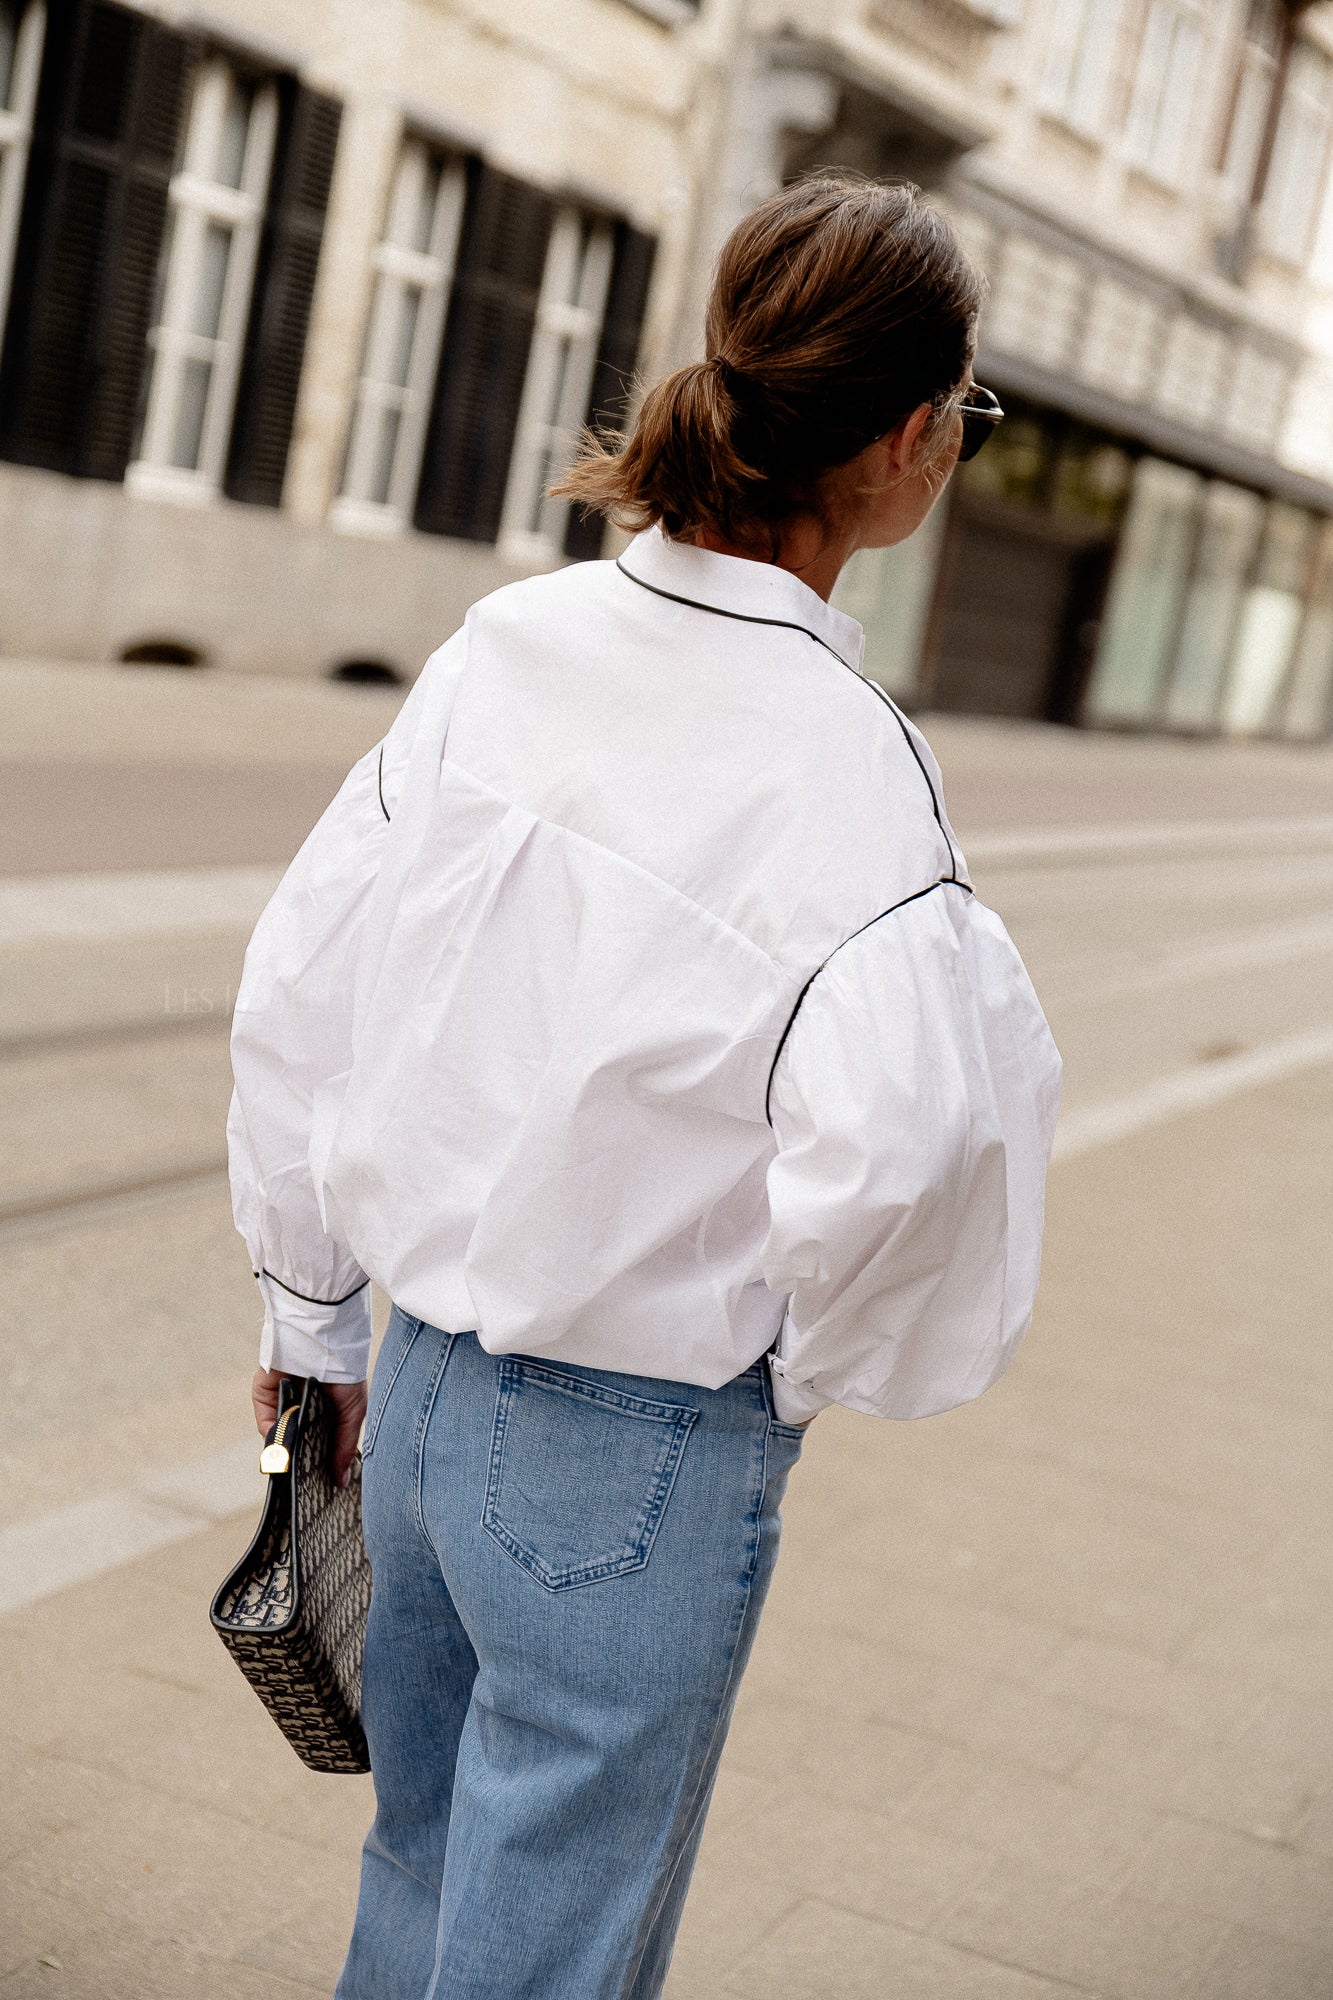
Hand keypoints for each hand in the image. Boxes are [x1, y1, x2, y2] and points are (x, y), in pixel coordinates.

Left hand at [252, 1367, 368, 1488]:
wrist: (324, 1341)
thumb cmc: (346, 1373)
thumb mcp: (353, 1412)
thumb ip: (344, 1447)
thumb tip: (341, 1481)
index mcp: (324, 1412)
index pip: (318, 1445)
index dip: (321, 1464)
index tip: (325, 1486)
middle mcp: (301, 1408)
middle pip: (297, 1443)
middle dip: (302, 1462)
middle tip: (309, 1483)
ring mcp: (281, 1403)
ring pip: (280, 1436)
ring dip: (287, 1451)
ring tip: (298, 1468)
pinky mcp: (264, 1396)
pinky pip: (266, 1423)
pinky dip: (273, 1436)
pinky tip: (284, 1445)